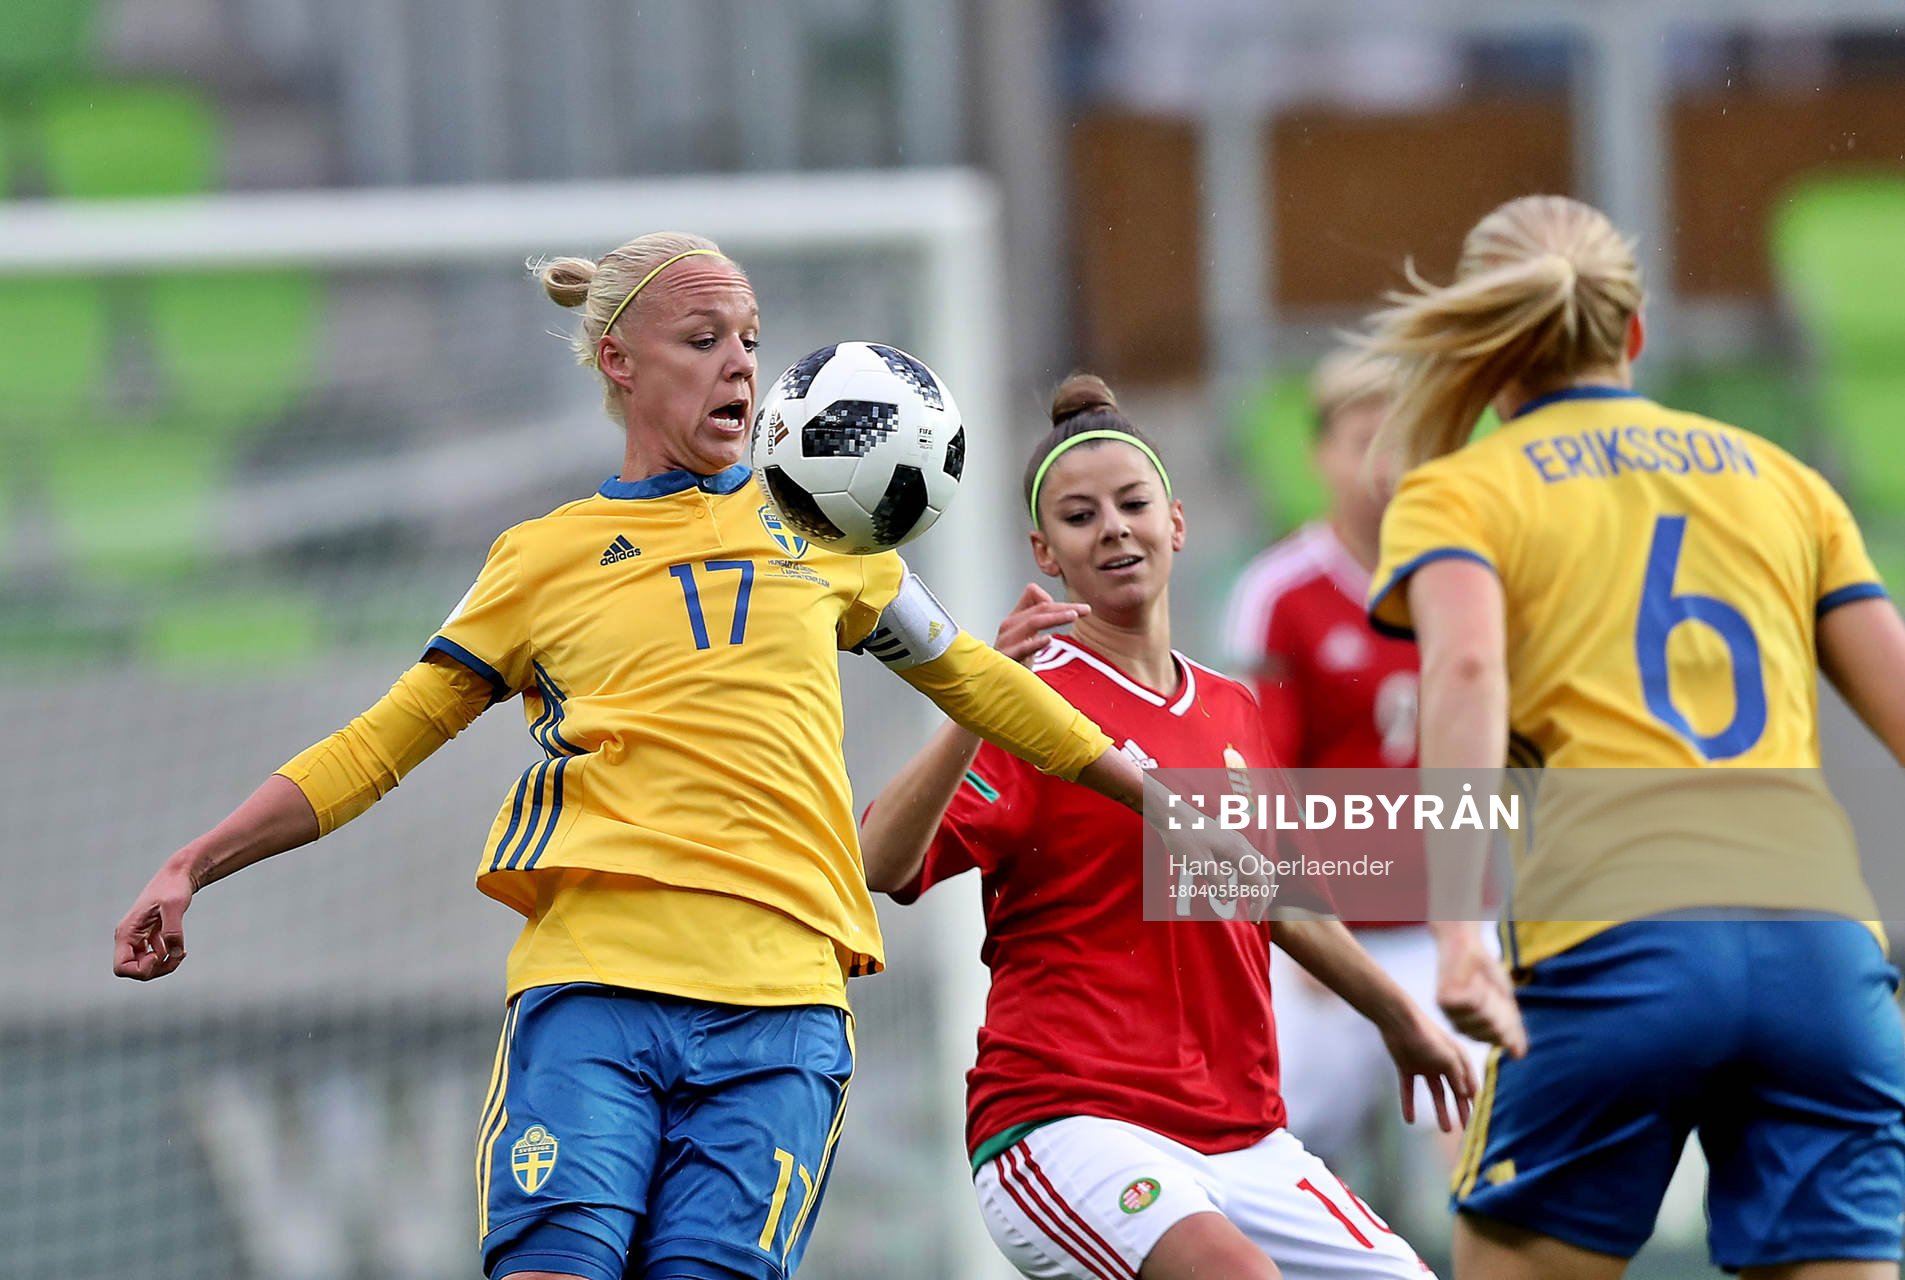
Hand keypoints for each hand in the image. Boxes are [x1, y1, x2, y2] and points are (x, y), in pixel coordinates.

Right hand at [113, 860, 196, 980]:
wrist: (179, 875)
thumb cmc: (173, 887)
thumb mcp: (175, 906)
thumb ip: (173, 930)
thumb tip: (175, 953)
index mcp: (127, 932)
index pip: (121, 968)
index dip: (141, 970)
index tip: (159, 954)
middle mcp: (129, 938)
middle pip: (134, 971)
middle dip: (156, 970)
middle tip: (177, 955)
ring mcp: (138, 938)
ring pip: (145, 967)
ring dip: (163, 966)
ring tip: (181, 953)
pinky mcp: (149, 937)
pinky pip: (154, 958)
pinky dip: (168, 959)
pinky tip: (181, 950)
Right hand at [994, 583, 1088, 663]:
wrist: (996, 686)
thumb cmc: (1014, 664)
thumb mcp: (1027, 638)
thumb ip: (1039, 621)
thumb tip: (1062, 609)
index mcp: (1015, 619)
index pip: (1034, 596)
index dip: (1056, 600)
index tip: (1076, 610)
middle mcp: (1009, 626)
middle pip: (1040, 608)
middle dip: (1065, 607)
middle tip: (1085, 610)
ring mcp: (1006, 641)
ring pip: (1033, 621)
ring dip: (1055, 617)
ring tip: (1073, 616)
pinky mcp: (1006, 658)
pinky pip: (1021, 648)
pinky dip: (1035, 642)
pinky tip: (1049, 640)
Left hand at [1378, 1002, 1475, 1131]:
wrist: (1397, 1020)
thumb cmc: (1427, 1036)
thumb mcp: (1448, 1057)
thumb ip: (1458, 1076)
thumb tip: (1467, 1095)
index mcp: (1457, 1058)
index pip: (1470, 1083)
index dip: (1475, 1100)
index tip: (1479, 1118)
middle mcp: (1443, 1063)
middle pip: (1455, 1090)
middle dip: (1461, 1109)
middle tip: (1466, 1128)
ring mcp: (1425, 1066)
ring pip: (1435, 1093)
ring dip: (1441, 1111)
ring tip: (1446, 1129)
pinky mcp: (1407, 1067)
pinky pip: (1409, 1090)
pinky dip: (1408, 1104)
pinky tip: (1409, 1120)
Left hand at [1434, 924, 1527, 1057]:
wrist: (1466, 946)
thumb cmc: (1487, 973)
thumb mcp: (1506, 1002)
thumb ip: (1513, 1029)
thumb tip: (1520, 1055)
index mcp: (1476, 1029)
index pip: (1501, 1038)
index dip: (1508, 1018)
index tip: (1501, 999)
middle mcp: (1461, 1026)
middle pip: (1493, 1029)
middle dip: (1499, 1007)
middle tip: (1490, 989)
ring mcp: (1450, 1015)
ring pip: (1483, 1017)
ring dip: (1488, 997)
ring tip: (1480, 983)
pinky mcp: (1443, 1001)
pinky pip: (1471, 1003)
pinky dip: (1478, 990)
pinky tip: (1472, 981)